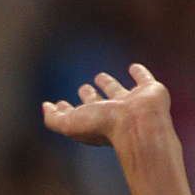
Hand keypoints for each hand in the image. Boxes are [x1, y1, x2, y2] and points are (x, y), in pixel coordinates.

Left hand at [42, 64, 171, 149]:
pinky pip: (144, 79)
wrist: (136, 124)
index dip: (67, 109)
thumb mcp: (70, 124)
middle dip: (89, 97)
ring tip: (100, 76)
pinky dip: (140, 73)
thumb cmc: (103, 127)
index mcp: (94, 122)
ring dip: (109, 84)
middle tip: (83, 88)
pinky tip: (134, 68)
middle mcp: (112, 114)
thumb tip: (45, 107)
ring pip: (118, 92)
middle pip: (98, 104)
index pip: (78, 114)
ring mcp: (131, 103)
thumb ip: (54, 119)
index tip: (60, 103)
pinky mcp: (149, 91)